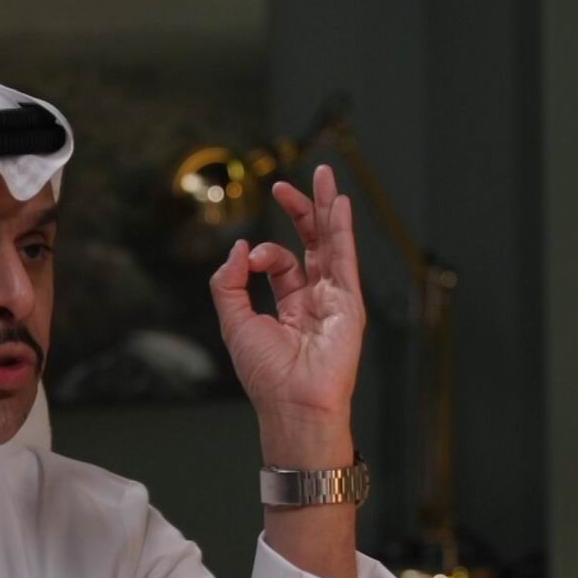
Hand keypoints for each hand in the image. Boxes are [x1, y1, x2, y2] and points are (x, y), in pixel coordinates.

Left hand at [208, 164, 365, 425]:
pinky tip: (338, 203)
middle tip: (287, 184)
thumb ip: (230, 283)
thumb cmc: (265, 374)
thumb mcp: (234, 322)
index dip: (263, 253)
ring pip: (331, 245)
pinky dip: (342, 230)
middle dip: (302, 212)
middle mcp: (316, 300)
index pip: (281, 264)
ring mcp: (335, 300)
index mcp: (290, 308)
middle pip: (312, 245)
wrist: (292, 402)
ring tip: (323, 175)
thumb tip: (238, 247)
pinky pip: (346, 259)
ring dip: (326, 209)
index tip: (248, 259)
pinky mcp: (348, 304)